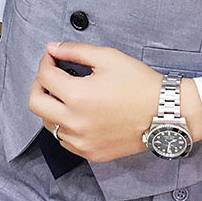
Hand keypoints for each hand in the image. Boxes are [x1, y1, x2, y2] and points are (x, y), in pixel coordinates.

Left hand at [28, 40, 201, 161]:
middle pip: (36, 103)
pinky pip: (64, 140)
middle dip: (38, 84)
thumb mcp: (108, 58)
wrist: (165, 113)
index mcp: (78, 96)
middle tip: (49, 75)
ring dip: (51, 106)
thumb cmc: (140, 84)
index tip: (52, 57)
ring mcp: (82, 141)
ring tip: (65, 94)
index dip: (46, 62)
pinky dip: (64, 125)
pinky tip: (77, 114)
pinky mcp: (90, 153)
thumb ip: (75, 51)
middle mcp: (75, 122)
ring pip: (48, 124)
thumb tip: (52, 47)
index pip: (45, 76)